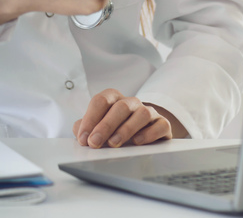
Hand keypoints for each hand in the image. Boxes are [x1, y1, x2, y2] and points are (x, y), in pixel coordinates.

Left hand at [73, 89, 187, 147]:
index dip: (90, 119)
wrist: (145, 130)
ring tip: (114, 143)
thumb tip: (79, 133)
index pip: (101, 101)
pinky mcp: (162, 124)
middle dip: (105, 125)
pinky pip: (160, 125)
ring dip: (126, 129)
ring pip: (142, 114)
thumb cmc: (116, 128)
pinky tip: (137, 142)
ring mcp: (149, 112)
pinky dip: (149, 133)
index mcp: (114, 99)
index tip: (83, 138)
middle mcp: (131, 103)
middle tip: (95, 143)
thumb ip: (85, 127)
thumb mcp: (98, 126)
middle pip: (120, 107)